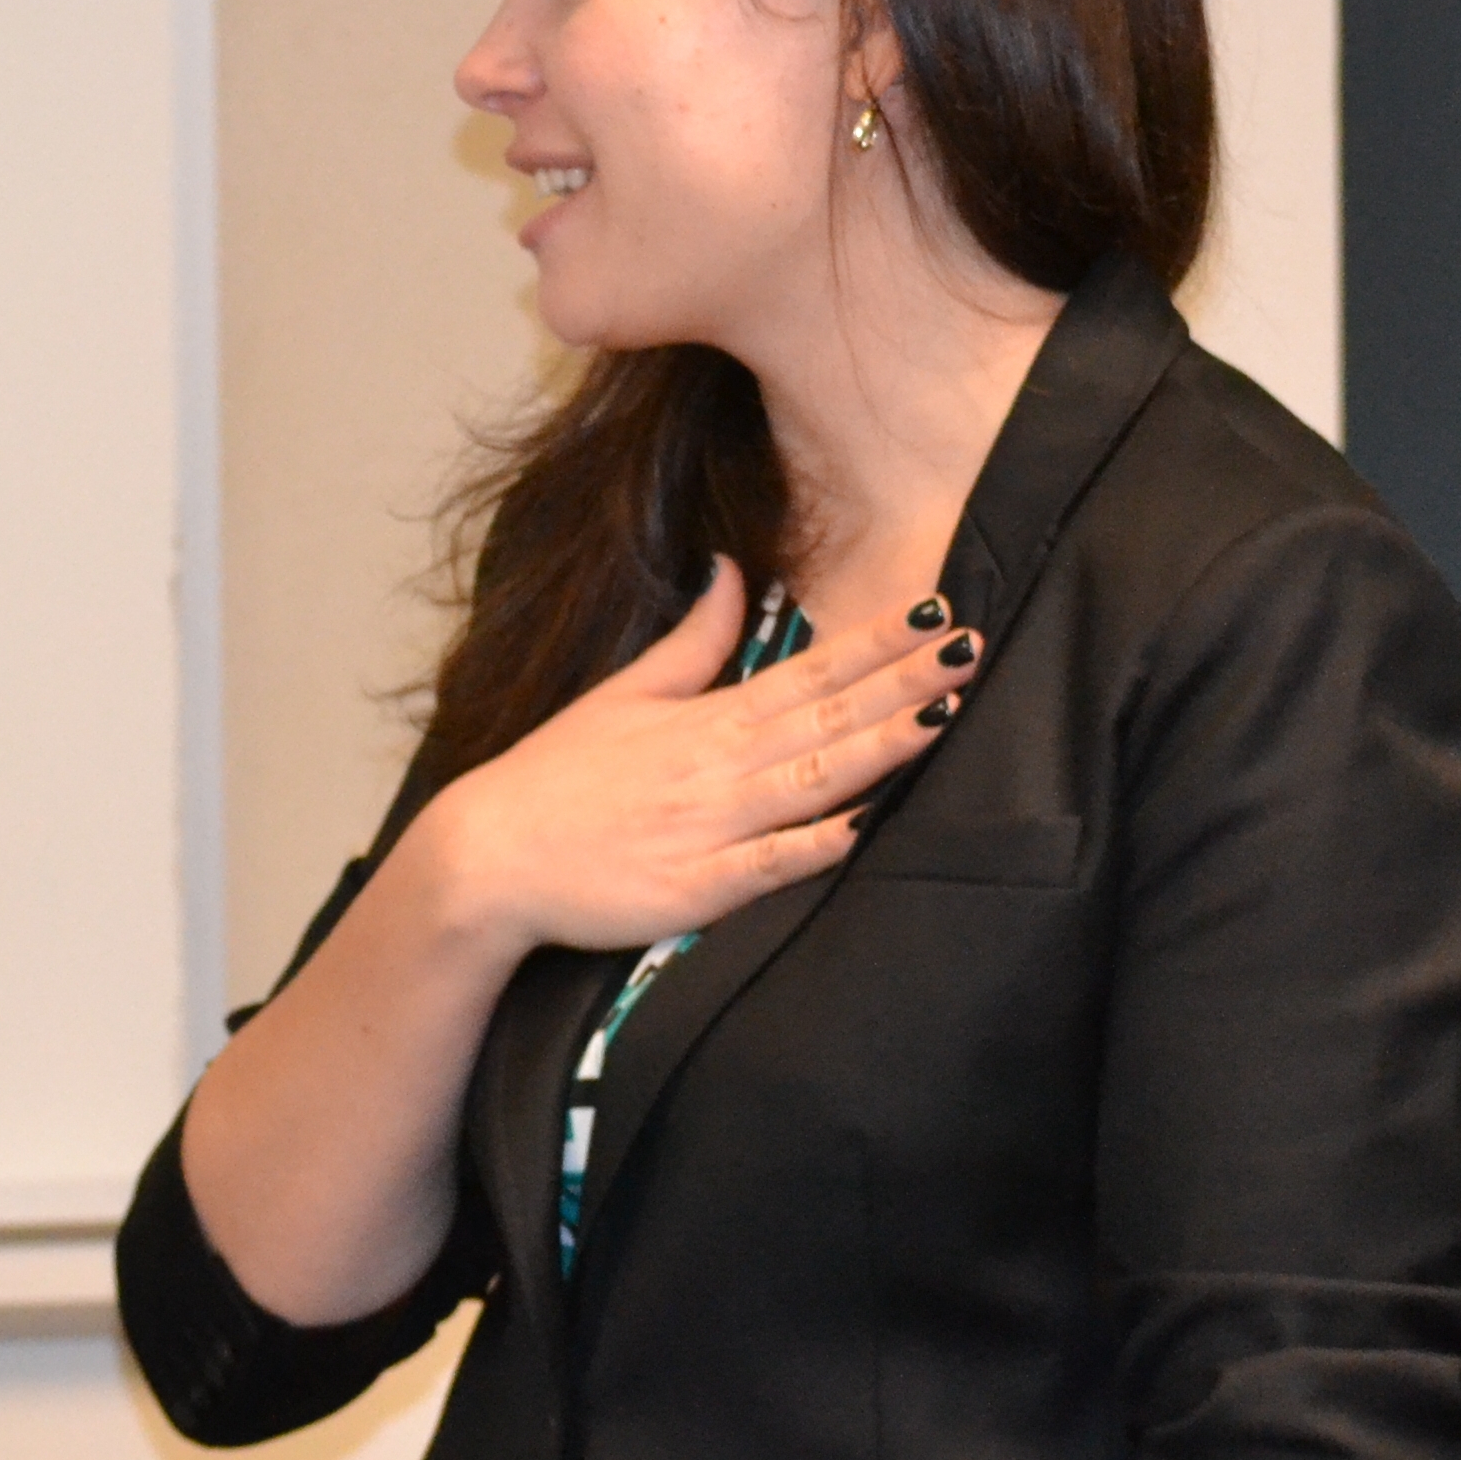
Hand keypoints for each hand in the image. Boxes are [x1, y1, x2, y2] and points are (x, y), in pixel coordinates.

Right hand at [413, 556, 969, 955]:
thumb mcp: (620, 696)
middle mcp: (716, 765)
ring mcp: (709, 827)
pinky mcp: (696, 888)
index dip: (876, 645)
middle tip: (974, 647)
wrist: (486, 858)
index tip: (936, 613)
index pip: (807, 671)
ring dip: (883, 745)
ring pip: (812, 779)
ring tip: (946, 713)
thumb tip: (731, 571)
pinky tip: (868, 826)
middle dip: (905, 682)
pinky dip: (816, 844)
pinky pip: (767, 864)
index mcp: (704, 718)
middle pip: (827, 716)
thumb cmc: (553, 780)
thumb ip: (690, 640)